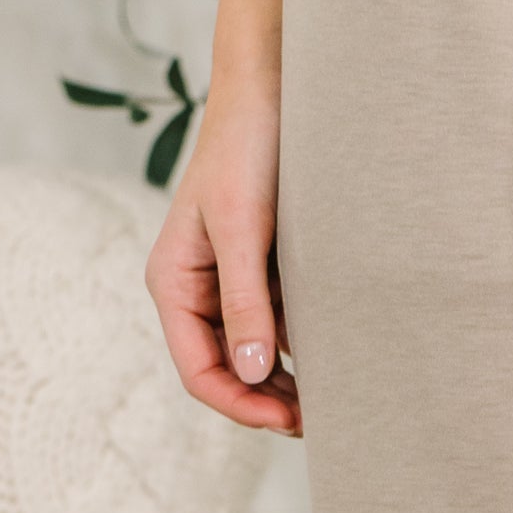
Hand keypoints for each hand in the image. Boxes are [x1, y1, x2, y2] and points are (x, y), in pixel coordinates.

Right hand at [144, 64, 300, 434]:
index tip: (287, 421)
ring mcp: (233, 283)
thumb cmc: (246, 149)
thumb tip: (247, 372)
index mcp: (174, 284)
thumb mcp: (242, 228)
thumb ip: (243, 301)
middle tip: (320, 420)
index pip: (198, 371)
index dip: (240, 404)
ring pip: (256, 353)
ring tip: (333, 398)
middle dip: (267, 401)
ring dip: (288, 380)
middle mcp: (199, 291)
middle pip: (228, 371)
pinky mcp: (266, 270)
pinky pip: (281, 323)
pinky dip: (303, 346)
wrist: (275, 91)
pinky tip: (338, 356)